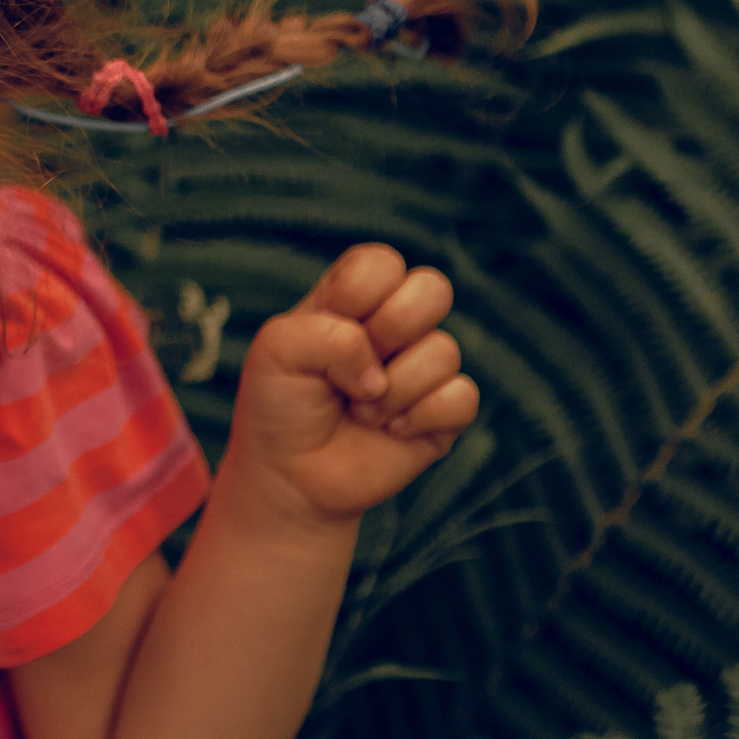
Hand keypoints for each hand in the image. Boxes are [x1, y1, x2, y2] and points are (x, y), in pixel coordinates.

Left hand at [223, 245, 477, 526]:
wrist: (289, 475)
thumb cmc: (279, 405)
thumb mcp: (276, 351)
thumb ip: (325, 336)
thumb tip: (379, 371)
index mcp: (353, 298)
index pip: (382, 262)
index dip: (358, 293)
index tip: (328, 324)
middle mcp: (395, 326)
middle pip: (433, 288)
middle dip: (389, 330)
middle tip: (352, 368)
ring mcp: (423, 367)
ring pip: (444, 350)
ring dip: (390, 391)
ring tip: (359, 410)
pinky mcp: (445, 413)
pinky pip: (462, 397)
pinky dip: (418, 418)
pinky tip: (390, 431)